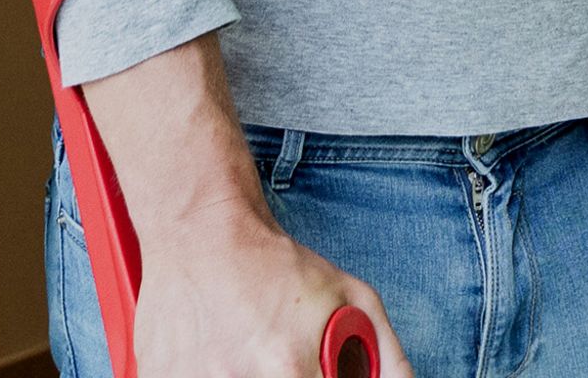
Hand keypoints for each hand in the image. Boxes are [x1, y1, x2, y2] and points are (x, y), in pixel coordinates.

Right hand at [81, 36, 410, 377]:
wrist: (200, 225)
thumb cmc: (274, 263)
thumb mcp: (352, 299)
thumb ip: (388, 360)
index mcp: (289, 373)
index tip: (309, 375)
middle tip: (276, 360)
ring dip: (237, 376)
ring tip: (240, 352)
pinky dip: (202, 375)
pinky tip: (213, 354)